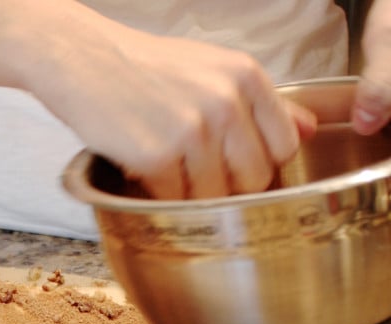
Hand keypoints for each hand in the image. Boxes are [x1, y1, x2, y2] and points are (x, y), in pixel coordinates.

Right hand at [29, 25, 314, 199]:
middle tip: (193, 171)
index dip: (261, 164)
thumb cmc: (143, 66)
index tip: (235, 165)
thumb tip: (310, 129)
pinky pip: (172, 200)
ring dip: (187, 192)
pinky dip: (156, 193)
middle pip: (254, 179)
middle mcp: (226, 101)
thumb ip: (264, 103)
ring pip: (213, 196)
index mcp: (246, 77)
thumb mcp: (212, 69)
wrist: (80, 57)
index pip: (285, 147)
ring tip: (163, 165)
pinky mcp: (156, 155)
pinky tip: (142, 167)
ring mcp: (192, 130)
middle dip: (227, 185)